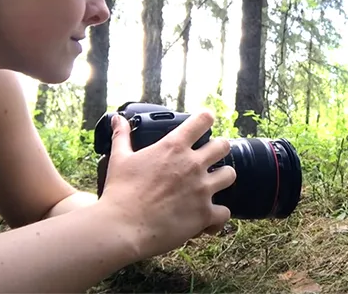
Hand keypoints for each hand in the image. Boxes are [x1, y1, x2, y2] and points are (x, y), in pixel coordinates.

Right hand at [95, 109, 236, 258]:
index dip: (206, 119)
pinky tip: (208, 220)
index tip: (204, 123)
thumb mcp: (119, 159)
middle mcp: (193, 165)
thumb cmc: (120, 192)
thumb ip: (122, 136)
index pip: (203, 120)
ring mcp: (202, 189)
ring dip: (222, 179)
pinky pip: (225, 213)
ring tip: (211, 186)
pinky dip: (218, 217)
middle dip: (218, 150)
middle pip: (223, 146)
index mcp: (174, 147)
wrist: (122, 228)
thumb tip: (117, 119)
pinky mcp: (204, 214)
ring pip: (230, 175)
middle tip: (208, 158)